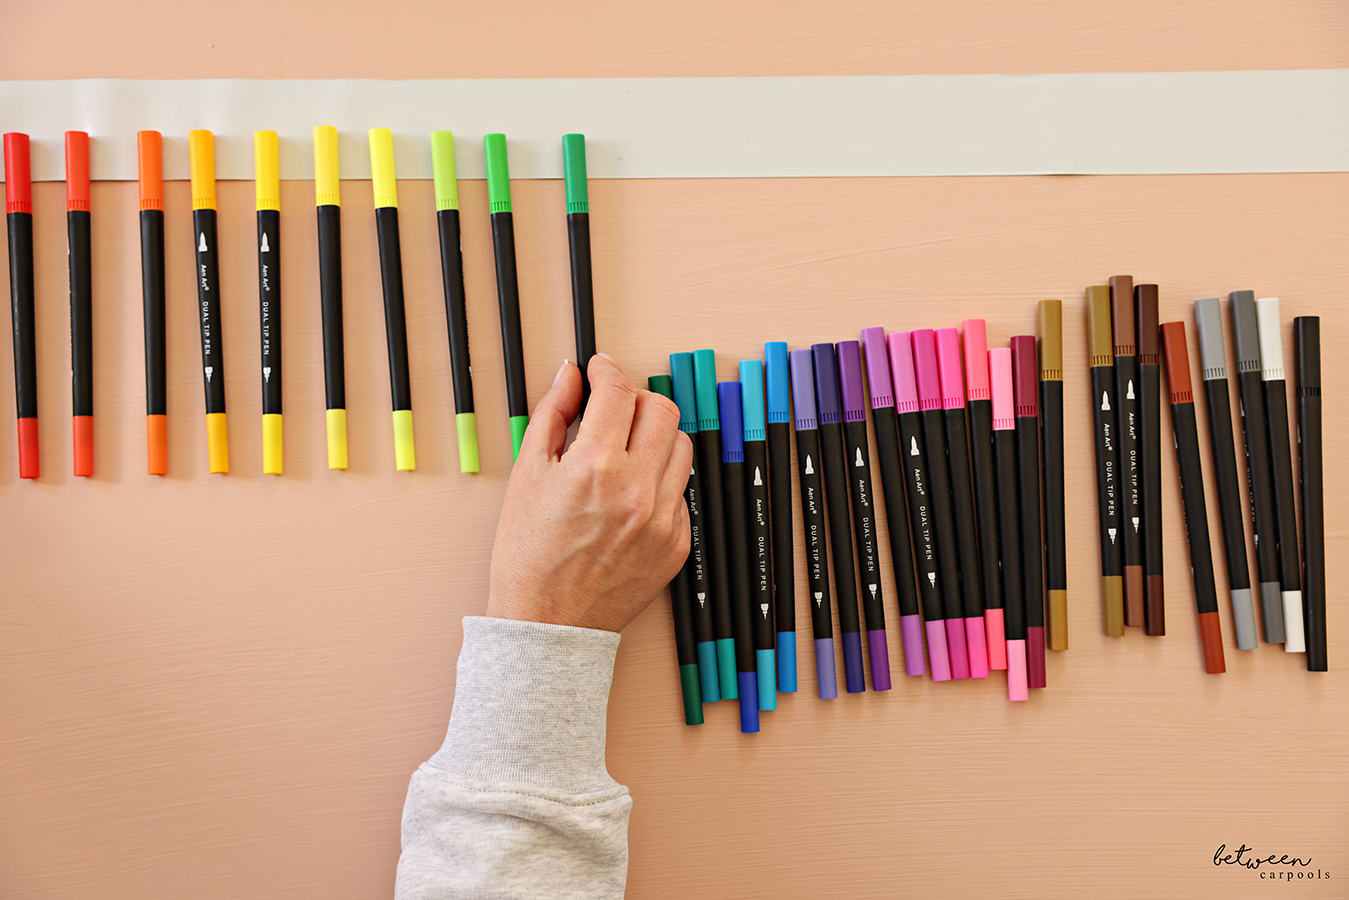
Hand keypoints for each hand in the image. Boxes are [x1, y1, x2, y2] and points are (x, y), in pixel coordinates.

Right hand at [485, 354, 692, 631]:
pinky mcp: (677, 543)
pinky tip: (628, 495)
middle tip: (611, 410)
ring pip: (680, 446)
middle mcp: (638, 490)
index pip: (617, 392)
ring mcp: (664, 519)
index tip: (599, 370)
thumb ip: (552, 416)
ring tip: (621, 453)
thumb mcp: (527, 476)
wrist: (547, 625)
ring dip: (652, 437)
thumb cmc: (528, 557)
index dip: (605, 370)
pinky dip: (658, 480)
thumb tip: (570, 376)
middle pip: (660, 410)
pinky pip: (680, 490)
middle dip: (634, 400)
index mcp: (596, 468)